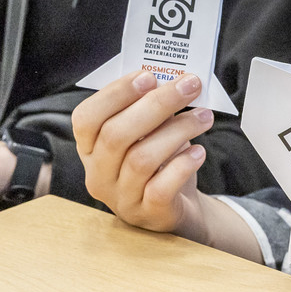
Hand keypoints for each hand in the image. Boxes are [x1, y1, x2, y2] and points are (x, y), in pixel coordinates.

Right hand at [73, 70, 214, 240]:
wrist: (177, 207)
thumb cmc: (158, 160)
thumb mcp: (147, 132)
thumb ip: (150, 108)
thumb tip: (173, 81)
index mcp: (90, 148)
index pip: (86, 119)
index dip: (114, 95)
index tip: (148, 76)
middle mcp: (98, 174)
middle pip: (116, 135)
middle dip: (157, 104)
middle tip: (190, 86)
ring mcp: (121, 198)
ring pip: (141, 159)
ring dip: (178, 130)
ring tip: (204, 116)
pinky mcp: (148, 214)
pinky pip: (161, 188)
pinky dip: (182, 165)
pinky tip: (198, 151)